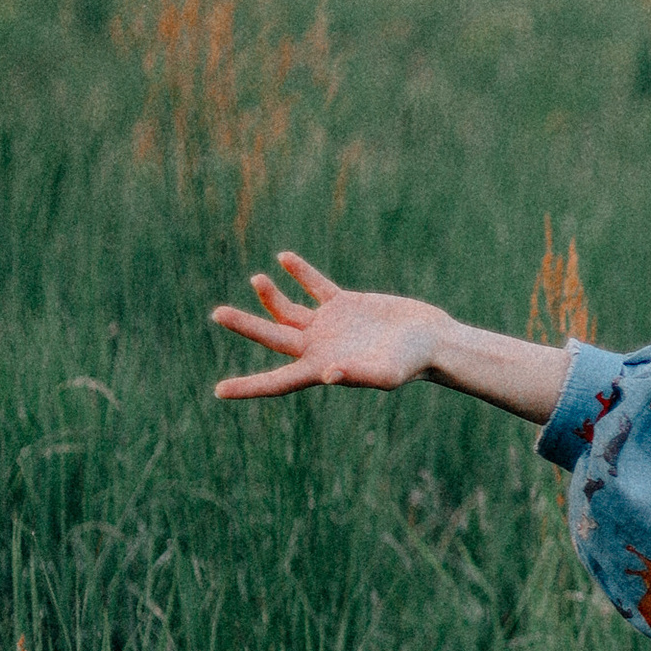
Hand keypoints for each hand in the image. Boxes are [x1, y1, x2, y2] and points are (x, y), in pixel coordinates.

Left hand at [212, 253, 450, 401]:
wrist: (433, 341)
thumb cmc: (412, 363)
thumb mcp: (387, 374)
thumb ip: (358, 375)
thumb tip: (327, 375)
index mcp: (322, 368)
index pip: (278, 381)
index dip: (249, 387)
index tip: (220, 391)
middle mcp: (320, 347)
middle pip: (274, 336)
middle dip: (246, 325)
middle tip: (217, 313)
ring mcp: (330, 325)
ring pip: (289, 310)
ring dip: (271, 295)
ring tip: (257, 278)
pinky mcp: (344, 304)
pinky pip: (315, 286)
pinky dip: (301, 272)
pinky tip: (284, 258)